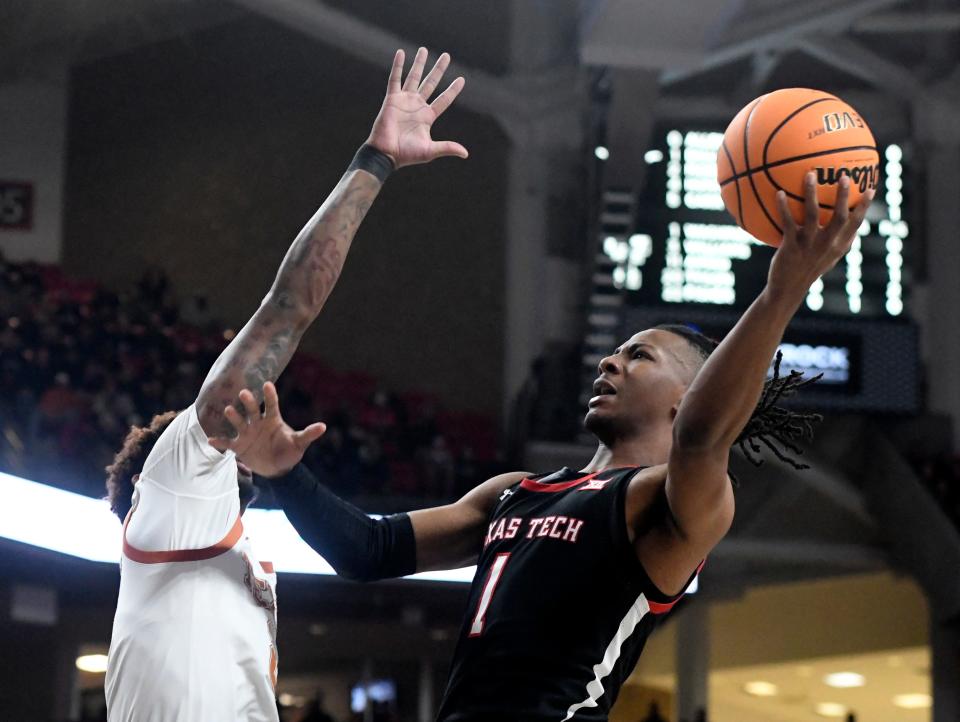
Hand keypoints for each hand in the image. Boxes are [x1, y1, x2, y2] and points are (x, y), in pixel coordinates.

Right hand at [209, 382, 325, 476]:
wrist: (277, 468)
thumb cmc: (289, 451)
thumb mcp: (299, 443)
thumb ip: (308, 434)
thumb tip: (323, 427)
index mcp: (273, 420)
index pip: (272, 404)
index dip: (270, 395)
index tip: (267, 384)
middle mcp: (258, 423)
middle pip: (253, 410)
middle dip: (249, 402)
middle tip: (244, 393)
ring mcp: (247, 433)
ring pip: (239, 422)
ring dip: (233, 417)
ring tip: (228, 410)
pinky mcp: (239, 446)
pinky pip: (228, 443)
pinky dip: (220, 442)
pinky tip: (210, 439)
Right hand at [366, 47, 467, 167]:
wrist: (386, 153)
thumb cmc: (406, 154)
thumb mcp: (430, 150)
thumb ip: (447, 147)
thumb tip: (465, 154)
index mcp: (427, 117)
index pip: (444, 100)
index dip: (452, 90)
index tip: (462, 79)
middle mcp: (417, 106)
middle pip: (431, 83)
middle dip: (438, 70)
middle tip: (446, 56)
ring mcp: (404, 101)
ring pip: (414, 77)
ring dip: (419, 63)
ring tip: (424, 49)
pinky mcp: (392, 99)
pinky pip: (395, 79)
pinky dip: (398, 66)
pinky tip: (401, 53)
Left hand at [766, 172, 873, 302]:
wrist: (788, 288)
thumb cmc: (808, 269)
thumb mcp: (828, 257)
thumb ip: (838, 241)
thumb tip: (848, 224)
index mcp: (838, 246)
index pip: (856, 224)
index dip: (864, 207)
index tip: (872, 188)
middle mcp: (827, 244)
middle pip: (840, 217)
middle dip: (843, 196)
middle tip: (844, 176)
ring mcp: (809, 244)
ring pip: (812, 214)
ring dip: (811, 193)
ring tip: (809, 174)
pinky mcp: (791, 245)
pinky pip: (787, 221)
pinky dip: (783, 206)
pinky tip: (779, 193)